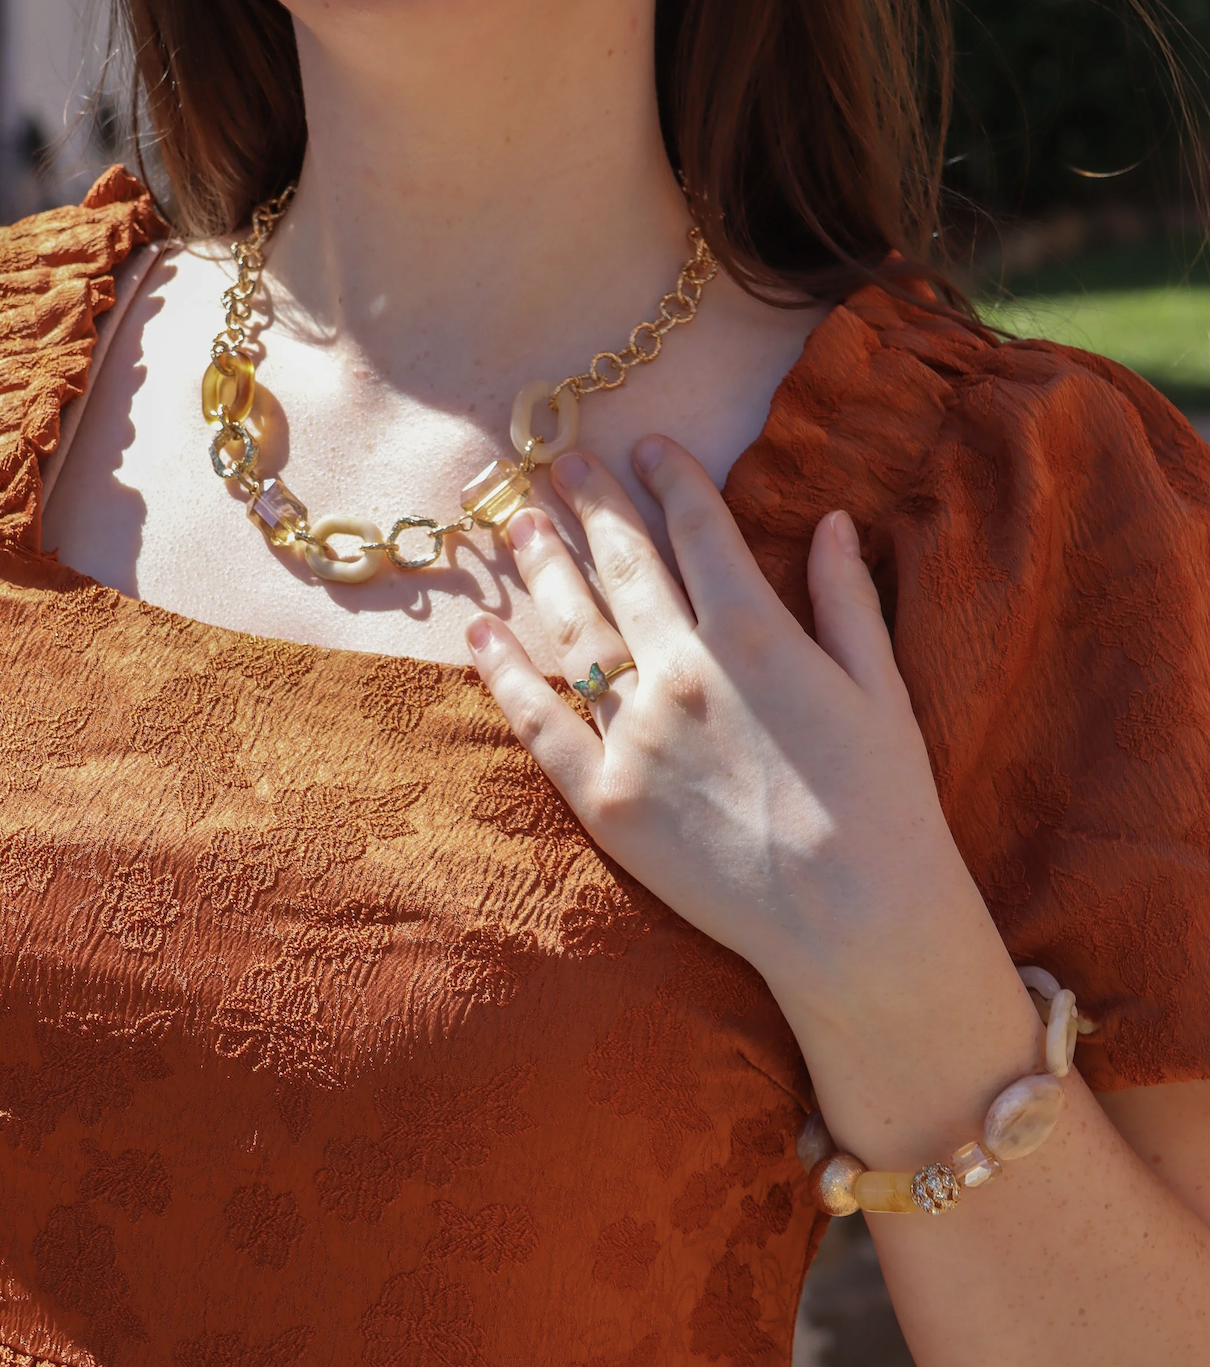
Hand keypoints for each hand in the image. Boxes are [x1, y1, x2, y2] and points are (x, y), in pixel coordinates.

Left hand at [465, 435, 1003, 1020]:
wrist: (855, 920)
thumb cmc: (885, 805)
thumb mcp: (881, 688)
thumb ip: (845, 598)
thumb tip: (831, 519)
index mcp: (754, 635)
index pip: (700, 531)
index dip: (671, 480)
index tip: (648, 445)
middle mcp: (682, 671)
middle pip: (625, 568)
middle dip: (594, 506)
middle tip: (565, 464)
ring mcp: (635, 735)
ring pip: (574, 629)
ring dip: (543, 567)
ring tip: (518, 521)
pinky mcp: (603, 798)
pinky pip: (539, 724)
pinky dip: (505, 674)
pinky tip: (481, 634)